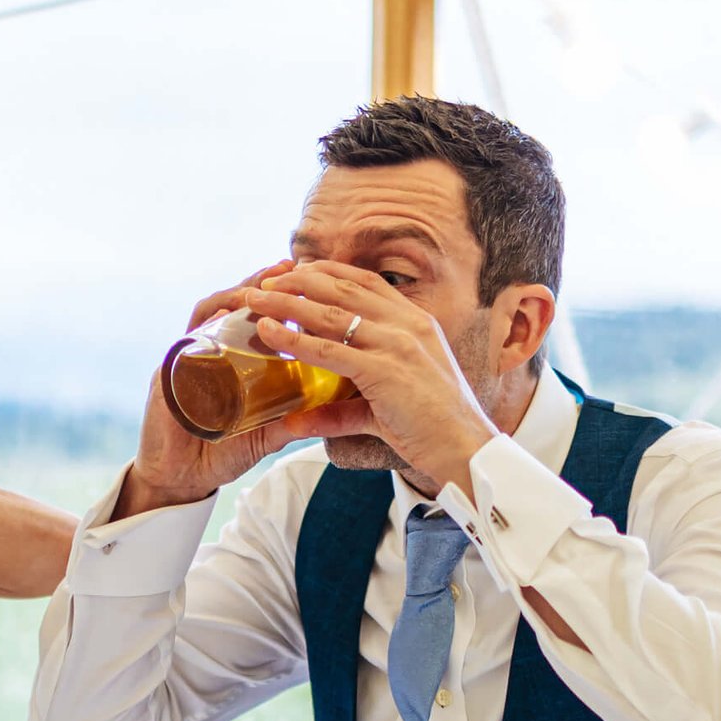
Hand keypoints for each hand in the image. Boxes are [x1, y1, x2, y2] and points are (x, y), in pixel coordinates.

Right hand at [118, 261, 362, 517]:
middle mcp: (205, 351)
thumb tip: (329, 413)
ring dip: (238, 294)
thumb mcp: (263, 435)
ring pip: (210, 312)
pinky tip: (231, 313)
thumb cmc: (218, 455)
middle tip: (290, 267)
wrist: (179, 481)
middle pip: (231, 304)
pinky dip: (210, 321)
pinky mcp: (168, 373)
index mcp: (227, 361)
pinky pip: (188, 338)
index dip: (278, 296)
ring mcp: (185, 358)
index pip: (252, 317)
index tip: (309, 281)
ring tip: (266, 283)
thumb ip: (290, 421)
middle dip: (261, 282)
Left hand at [241, 261, 496, 492]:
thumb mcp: (383, 407)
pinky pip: (330, 349)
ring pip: (330, 313)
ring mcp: (397, 344)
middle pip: (342, 288)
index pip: (365, 281)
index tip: (295, 271)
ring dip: (286, 302)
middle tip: (264, 281)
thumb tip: (295, 421)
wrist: (466, 449)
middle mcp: (407, 324)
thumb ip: (340, 409)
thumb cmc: (432, 429)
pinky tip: (269, 331)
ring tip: (254, 298)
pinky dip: (295, 338)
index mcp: (415, 322)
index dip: (327, 273)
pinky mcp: (385, 371)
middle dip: (298, 280)